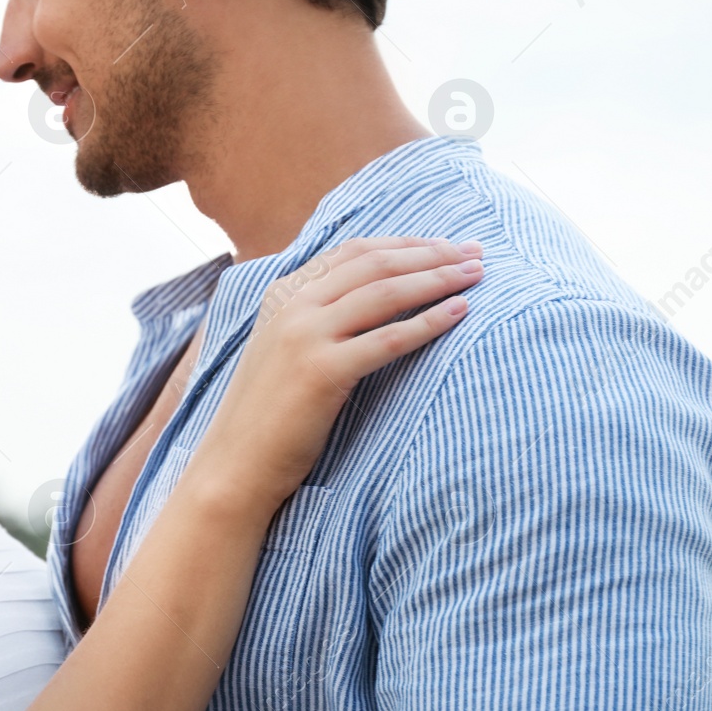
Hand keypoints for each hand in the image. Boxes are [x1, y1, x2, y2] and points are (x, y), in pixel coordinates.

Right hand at [192, 236, 482, 522]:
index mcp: (285, 296)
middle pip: (376, 264)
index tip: (445, 245)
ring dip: (438, 278)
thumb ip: (315, 321)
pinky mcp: (322, 372)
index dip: (406, 243)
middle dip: (432, 253)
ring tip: (477, 274)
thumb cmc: (267, 419)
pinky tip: (459, 313)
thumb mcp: (283, 353)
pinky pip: (388, 338)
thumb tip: (366, 303)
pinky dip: (429, 322)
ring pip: (385, 292)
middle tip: (475, 252)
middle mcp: (294, 307)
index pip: (355, 252)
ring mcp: (305, 337)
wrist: (234, 467)